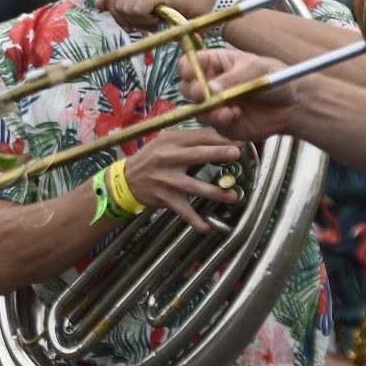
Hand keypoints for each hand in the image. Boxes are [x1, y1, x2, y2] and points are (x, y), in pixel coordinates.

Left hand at [97, 0, 215, 32]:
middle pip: (116, 5)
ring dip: (142, 22)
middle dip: (130, 20)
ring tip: (156, 17)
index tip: (133, 21)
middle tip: (147, 20)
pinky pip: (138, 12)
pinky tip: (160, 16)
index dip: (118, 15)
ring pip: (126, 10)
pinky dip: (149, 21)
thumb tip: (98, 4)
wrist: (200, 3)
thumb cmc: (171, 2)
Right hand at [122, 126, 246, 232]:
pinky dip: (198, 222)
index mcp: (170, 141)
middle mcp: (168, 159)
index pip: (198, 137)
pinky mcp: (167, 199)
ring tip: (233, 196)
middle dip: (218, 154)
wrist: (126, 180)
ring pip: (195, 186)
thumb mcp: (164, 141)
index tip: (238, 142)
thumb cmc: (150, 158)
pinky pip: (185, 212)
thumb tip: (218, 138)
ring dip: (215, 192)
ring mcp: (168, 181)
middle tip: (237, 154)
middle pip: (197, 155)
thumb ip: (187, 139)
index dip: (219, 139)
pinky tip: (211, 229)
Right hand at [177, 45, 296, 142]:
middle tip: (201, 95)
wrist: (293, 105)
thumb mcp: (254, 71)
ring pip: (197, 109)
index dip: (186, 68)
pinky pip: (213, 124)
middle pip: (187, 88)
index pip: (190, 63)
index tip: (190, 74)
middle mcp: (211, 84)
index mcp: (216, 63)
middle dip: (192, 91)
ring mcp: (216, 105)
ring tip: (228, 110)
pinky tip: (236, 116)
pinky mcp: (223, 123)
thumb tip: (207, 90)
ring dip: (209, 110)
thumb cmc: (274, 78)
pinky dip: (221, 121)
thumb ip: (230, 80)